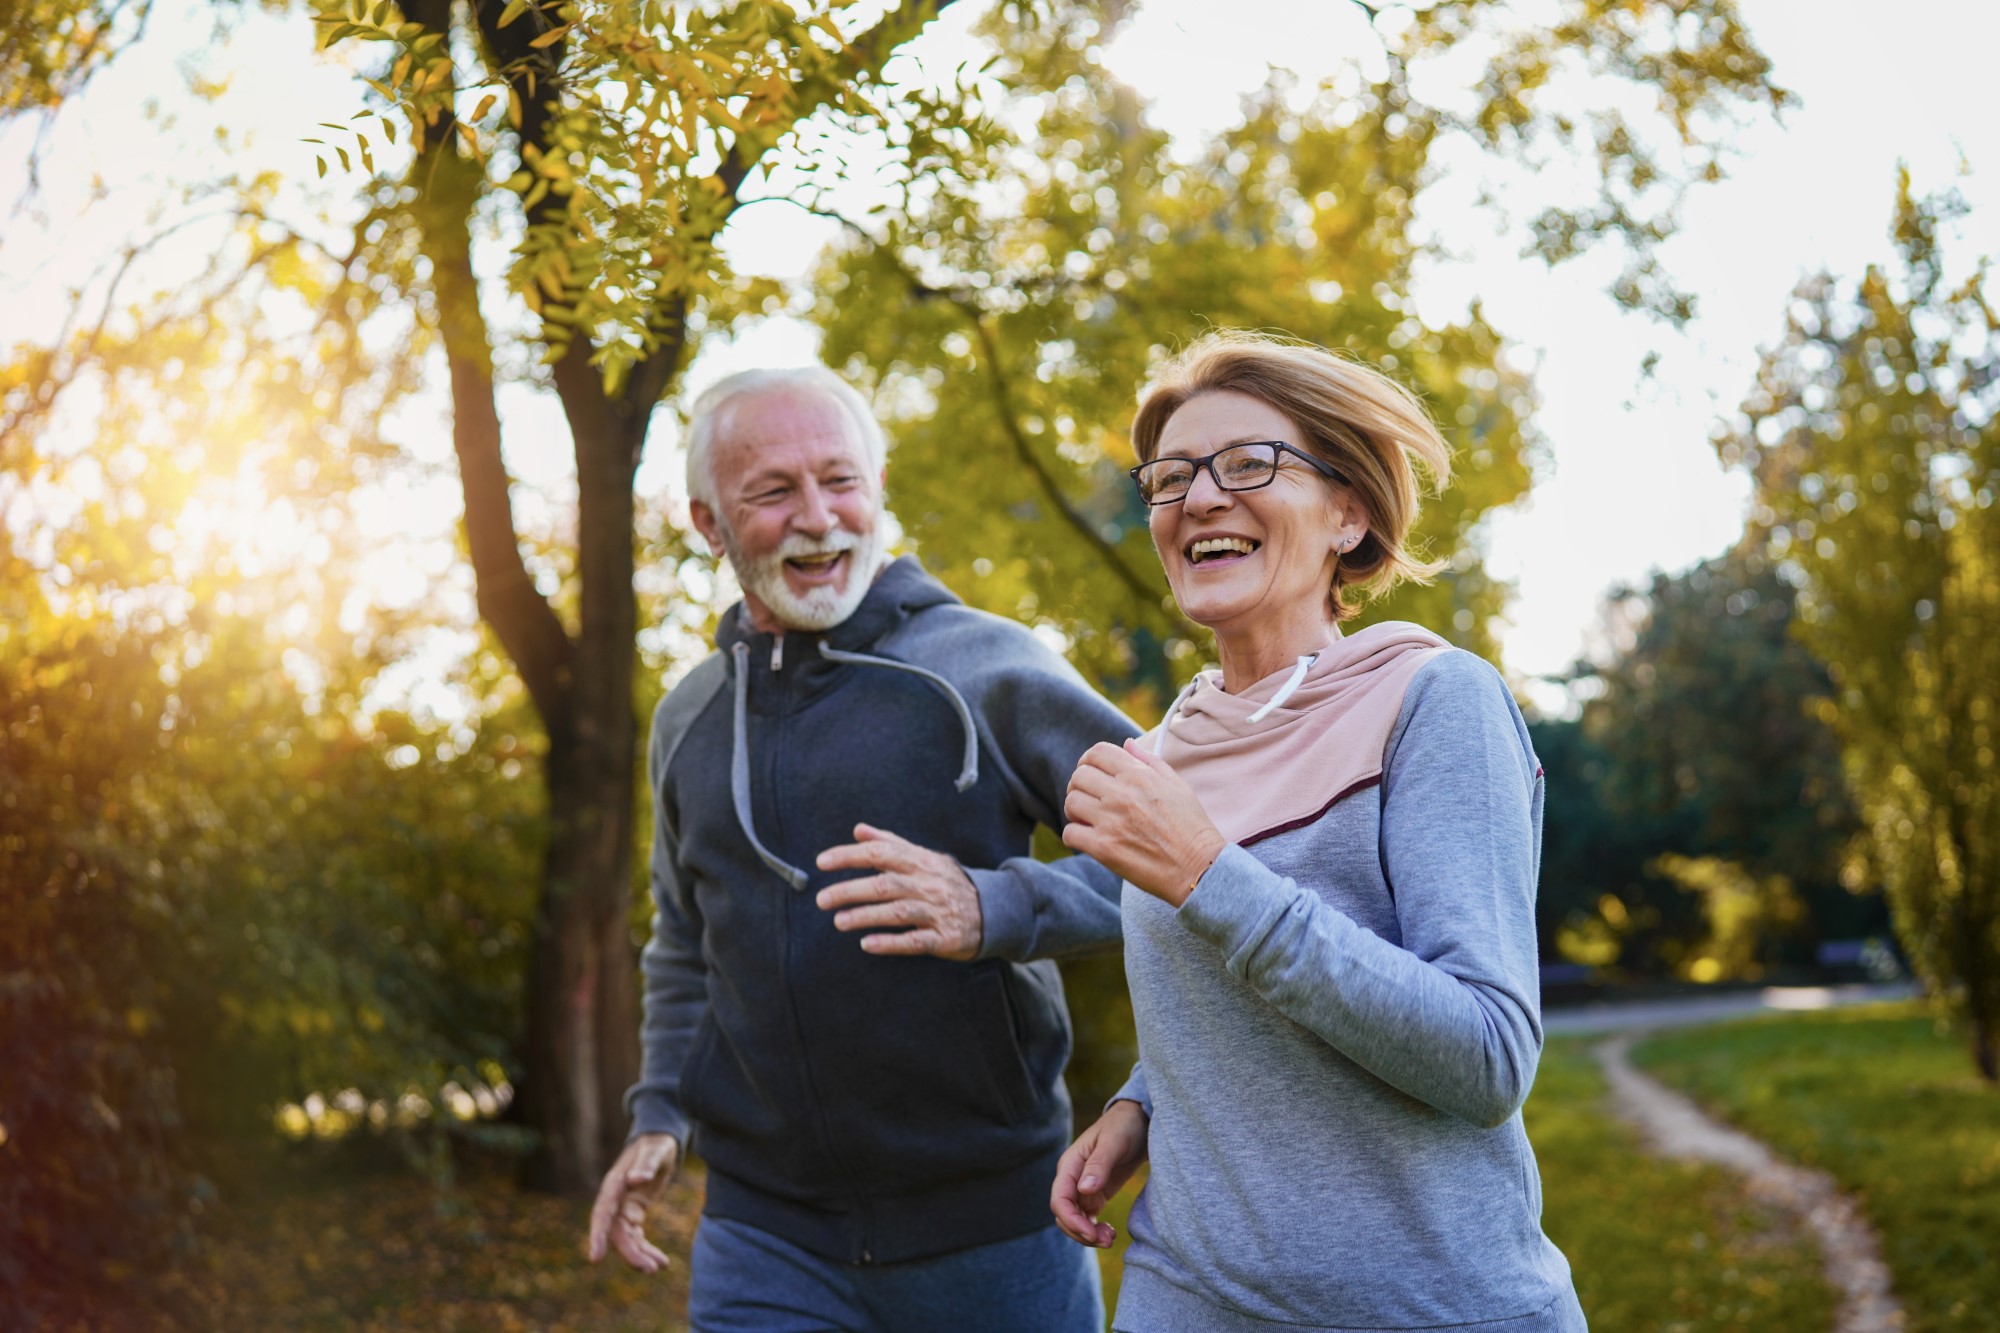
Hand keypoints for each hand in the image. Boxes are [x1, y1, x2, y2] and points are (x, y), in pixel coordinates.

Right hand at [586, 1133, 678, 1272]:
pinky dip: (646, 1249)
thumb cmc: (657, 1144)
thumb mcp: (656, 1150)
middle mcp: (615, 1200)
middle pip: (616, 1233)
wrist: (659, 1141)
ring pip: (626, 1239)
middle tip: (651, 1270)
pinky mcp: (633, 1213)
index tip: (595, 1259)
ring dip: (640, 1255)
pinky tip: (661, 1261)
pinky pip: (636, 1236)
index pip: (602, 1214)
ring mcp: (623, 1208)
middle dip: (631, 1253)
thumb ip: (647, 1163)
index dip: (598, 1236)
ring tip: (659, 1268)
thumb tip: (635, 1179)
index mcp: (615, 1185)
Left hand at [814, 823, 982, 959]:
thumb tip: (858, 829)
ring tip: (839, 921)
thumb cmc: (948, 883)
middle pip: (885, 884)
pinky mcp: (944, 937)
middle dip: (850, 890)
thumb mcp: (924, 857)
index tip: (822, 862)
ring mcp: (937, 911)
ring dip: (866, 916)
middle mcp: (928, 884)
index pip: (881, 853)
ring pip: (897, 912)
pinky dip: (890, 943)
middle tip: (822, 899)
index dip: (850, 856)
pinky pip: (915, 941)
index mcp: (920, 862)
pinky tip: (867, 944)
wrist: (993, 910)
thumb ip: (891, 843)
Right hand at [1050, 1099, 1149, 1247]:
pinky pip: (1088, 1219)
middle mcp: (1072, 1179)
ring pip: (1075, 1220)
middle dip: (1081, 1232)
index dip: (1072, 1221)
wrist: (1139, 1121)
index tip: (1091, 1233)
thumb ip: (1099, 1165)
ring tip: (1110, 1239)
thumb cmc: (1124, 1125)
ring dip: (1088, 1235)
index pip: (1059, 1200)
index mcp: (1070, 1165)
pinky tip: (1110, 1232)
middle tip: (1107, 1241)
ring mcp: (1083, 1188)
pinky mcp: (1096, 1195)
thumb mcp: (1114, 1142)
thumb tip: (1084, 1189)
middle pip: (1064, 1215)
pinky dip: (1095, 1230)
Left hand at [1061, 739, 1225, 905]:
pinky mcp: (1104, 848)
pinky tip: (1088, 839)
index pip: (1097, 753)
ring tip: (1088, 819)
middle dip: (1080, 785)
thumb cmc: (1191, 827)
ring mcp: (1110, 821)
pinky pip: (1070, 834)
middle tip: (1089, 799)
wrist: (1199, 868)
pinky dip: (1074, 836)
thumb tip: (1127, 744)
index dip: (1088, 761)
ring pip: (1071, 802)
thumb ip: (1150, 761)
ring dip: (1075, 810)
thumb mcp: (1177, 785)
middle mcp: (1122, 794)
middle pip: (1079, 776)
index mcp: (1139, 775)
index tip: (1092, 774)